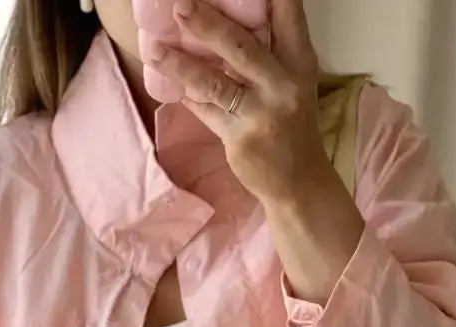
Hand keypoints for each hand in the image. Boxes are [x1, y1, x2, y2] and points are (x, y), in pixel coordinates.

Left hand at [149, 0, 327, 203]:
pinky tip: (167, 82)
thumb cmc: (290, 122)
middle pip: (241, 47)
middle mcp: (283, 83)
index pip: (287, 13)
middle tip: (180, 6)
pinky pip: (206, 111)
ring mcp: (261, 113)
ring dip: (182, 66)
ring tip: (156, 49)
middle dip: (208, 24)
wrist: (298, 180)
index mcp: (299, 59)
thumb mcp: (290, 79)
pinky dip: (187, 96)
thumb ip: (266, 51)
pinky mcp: (240, 138)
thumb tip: (218, 19)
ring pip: (215, 83)